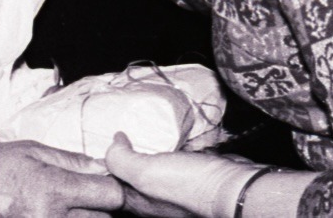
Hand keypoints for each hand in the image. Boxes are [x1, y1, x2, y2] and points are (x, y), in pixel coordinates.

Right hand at [0, 139, 124, 217]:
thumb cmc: (0, 166)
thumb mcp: (37, 152)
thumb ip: (75, 161)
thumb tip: (105, 166)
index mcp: (54, 189)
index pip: (110, 194)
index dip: (113, 186)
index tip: (106, 181)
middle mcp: (52, 217)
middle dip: (101, 206)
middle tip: (87, 194)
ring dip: (87, 216)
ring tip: (72, 205)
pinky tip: (62, 213)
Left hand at [103, 133, 257, 217]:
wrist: (234, 187)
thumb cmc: (188, 185)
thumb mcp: (144, 172)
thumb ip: (121, 159)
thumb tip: (115, 141)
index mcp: (138, 203)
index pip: (110, 186)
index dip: (102, 166)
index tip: (98, 142)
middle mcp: (154, 200)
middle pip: (130, 176)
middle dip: (124, 156)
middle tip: (119, 132)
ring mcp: (174, 188)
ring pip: (153, 166)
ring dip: (147, 150)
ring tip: (140, 128)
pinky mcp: (192, 175)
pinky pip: (174, 158)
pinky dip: (170, 146)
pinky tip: (169, 133)